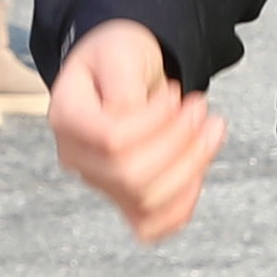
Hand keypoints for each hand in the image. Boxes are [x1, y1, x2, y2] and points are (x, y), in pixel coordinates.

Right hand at [51, 19, 225, 244]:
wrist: (121, 71)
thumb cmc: (118, 58)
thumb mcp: (120, 51)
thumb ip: (123, 85)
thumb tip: (133, 120)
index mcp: (67, 117)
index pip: (111, 139)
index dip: (155, 121)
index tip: (174, 93)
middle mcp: (77, 158)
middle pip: (131, 175)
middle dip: (181, 142)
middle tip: (199, 108)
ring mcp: (100, 183)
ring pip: (147, 201)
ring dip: (192, 165)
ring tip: (209, 127)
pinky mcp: (124, 200)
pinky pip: (152, 225)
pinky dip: (183, 204)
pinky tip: (199, 168)